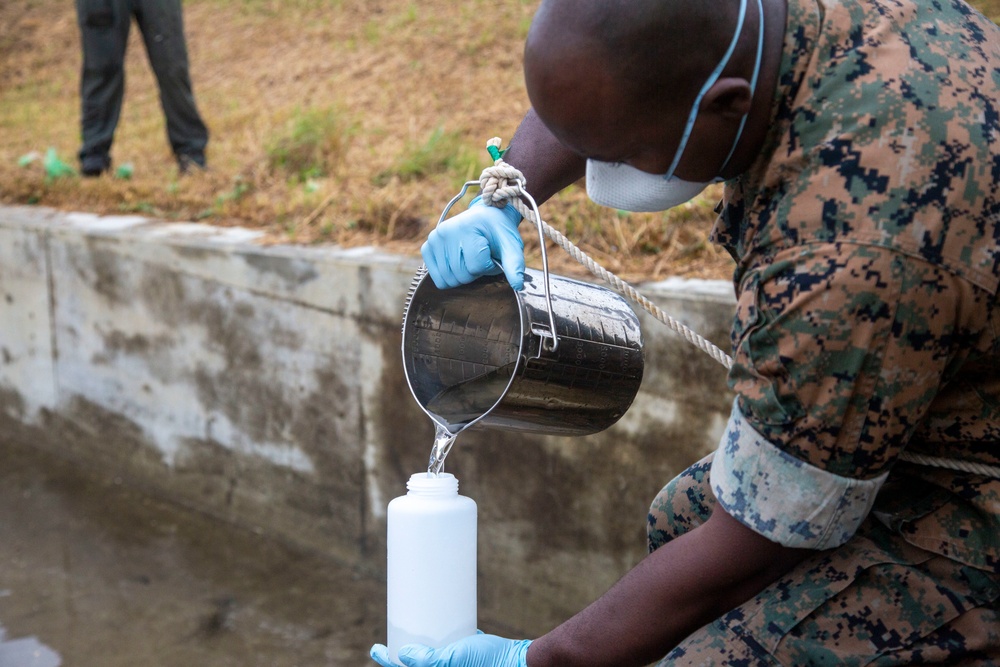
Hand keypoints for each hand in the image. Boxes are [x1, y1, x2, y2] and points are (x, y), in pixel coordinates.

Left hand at [370, 633, 530, 666]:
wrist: (520, 661)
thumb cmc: (490, 661)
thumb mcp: (457, 658)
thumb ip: (431, 660)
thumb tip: (403, 655)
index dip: (386, 660)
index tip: (374, 648)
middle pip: (418, 665)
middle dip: (402, 655)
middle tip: (391, 637)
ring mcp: (458, 666)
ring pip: (432, 658)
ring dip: (420, 649)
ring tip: (411, 630)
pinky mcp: (469, 659)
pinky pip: (449, 652)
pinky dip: (440, 644)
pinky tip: (438, 628)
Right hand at [421, 196, 524, 290]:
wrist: (485, 216)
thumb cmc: (498, 231)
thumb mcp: (510, 244)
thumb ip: (515, 264)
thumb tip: (518, 285)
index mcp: (466, 228)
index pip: (476, 266)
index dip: (489, 267)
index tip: (492, 254)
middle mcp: (446, 232)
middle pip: (461, 275)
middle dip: (476, 272)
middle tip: (481, 256)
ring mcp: (434, 239)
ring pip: (449, 279)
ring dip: (463, 275)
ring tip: (470, 258)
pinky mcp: (427, 247)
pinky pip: (437, 277)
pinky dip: (449, 275)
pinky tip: (457, 261)